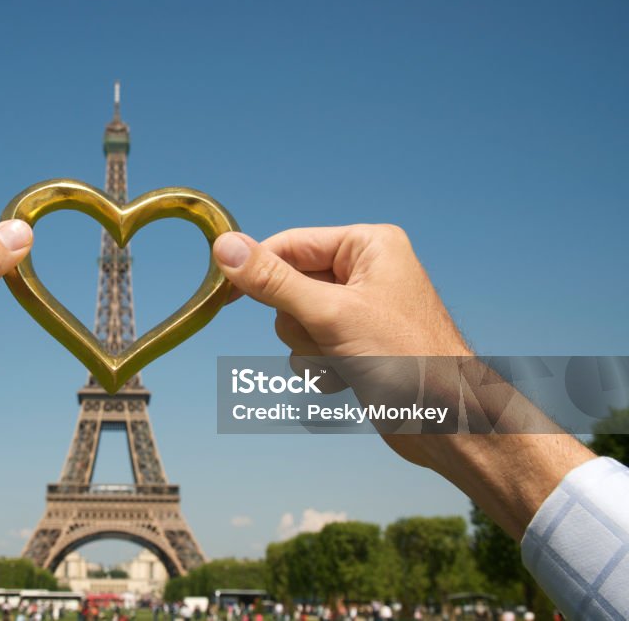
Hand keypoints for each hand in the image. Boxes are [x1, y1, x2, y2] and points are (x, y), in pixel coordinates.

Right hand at [213, 224, 468, 466]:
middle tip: (327, 338)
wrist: (448, 424)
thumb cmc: (404, 360)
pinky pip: (310, 346)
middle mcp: (364, 270)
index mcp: (367, 245)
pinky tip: (349, 380)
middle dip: (299, 322)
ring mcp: (359, 309)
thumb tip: (224, 247)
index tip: (220, 297)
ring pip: (295, 321)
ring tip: (345, 363)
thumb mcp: (330, 315)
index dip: (255, 270)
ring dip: (309, 350)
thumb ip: (273, 281)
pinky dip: (320, 367)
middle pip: (288, 286)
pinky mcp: (356, 343)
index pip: (290, 245)